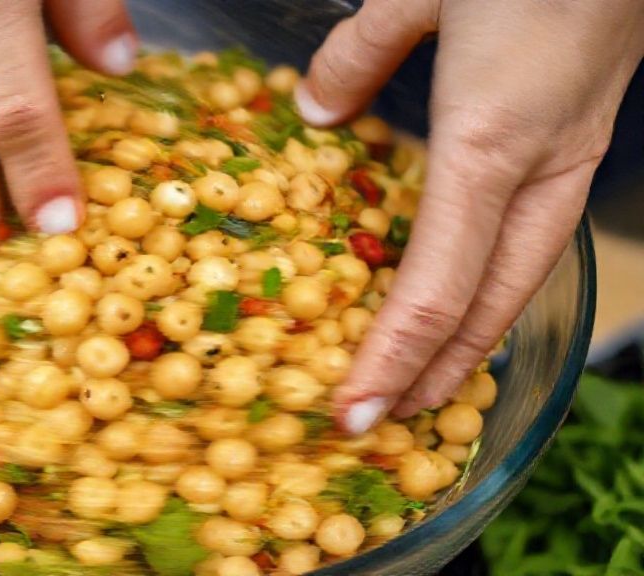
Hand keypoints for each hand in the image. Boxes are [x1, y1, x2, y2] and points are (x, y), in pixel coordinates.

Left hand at [294, 0, 643, 432]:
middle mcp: (538, 172)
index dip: (391, 360)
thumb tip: (315, 108)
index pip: (435, 289)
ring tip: (424, 379)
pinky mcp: (577, 144)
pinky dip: (493, 288)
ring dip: (470, 341)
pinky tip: (467, 295)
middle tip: (385, 420)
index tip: (354, 412)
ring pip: (518, 281)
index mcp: (488, 144)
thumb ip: (359, 55)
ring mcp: (568, 163)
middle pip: (487, 306)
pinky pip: (531, 241)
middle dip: (435, 373)